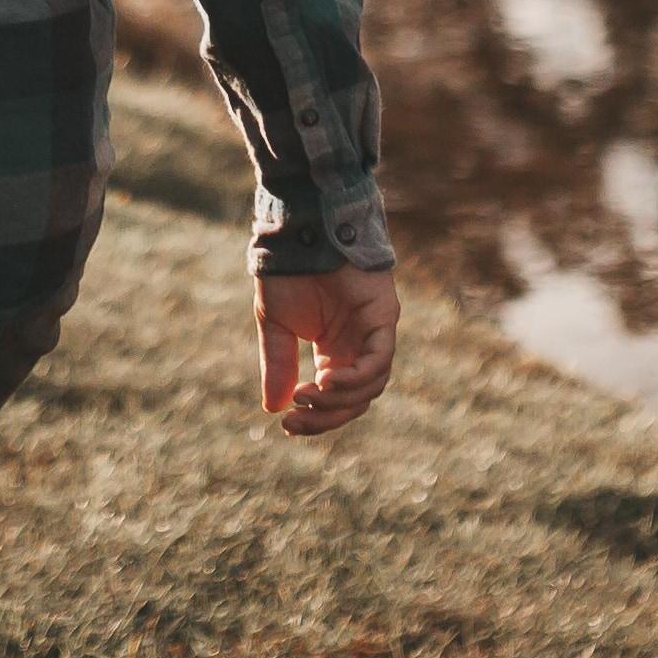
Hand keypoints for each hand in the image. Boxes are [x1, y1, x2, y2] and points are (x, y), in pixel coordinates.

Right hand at [255, 265, 401, 439]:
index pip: (335, 399)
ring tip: (308, 395)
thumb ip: (279, 365)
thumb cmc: (287, 272)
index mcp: (334, 350)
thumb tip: (274, 408)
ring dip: (340, 399)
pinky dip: (355, 378)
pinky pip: (378, 360)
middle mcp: (358, 345)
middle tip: (295, 419)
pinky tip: (327, 381)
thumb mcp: (277, 326)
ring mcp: (374, 332)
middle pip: (355, 400)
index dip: (315, 418)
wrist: (299, 232)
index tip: (286, 424)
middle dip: (326, 416)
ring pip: (371, 386)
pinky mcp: (383, 316)